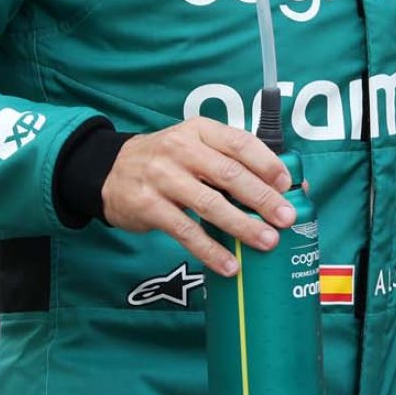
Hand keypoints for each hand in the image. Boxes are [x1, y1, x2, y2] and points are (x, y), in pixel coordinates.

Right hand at [101, 118, 295, 276]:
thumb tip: (283, 186)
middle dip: (262, 197)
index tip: (287, 185)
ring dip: (242, 225)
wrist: (108, 171)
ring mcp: (162, 177)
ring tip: (267, 241)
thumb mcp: (195, 147)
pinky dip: (210, 250)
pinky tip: (230, 264)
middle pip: (229, 174)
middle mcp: (181, 149)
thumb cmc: (167, 161)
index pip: (239, 143)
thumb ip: (230, 161)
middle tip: (286, 218)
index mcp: (199, 130)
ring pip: (210, 204)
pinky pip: (186, 231)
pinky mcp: (149, 206)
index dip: (267, 164)